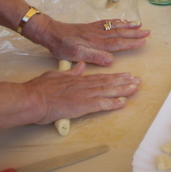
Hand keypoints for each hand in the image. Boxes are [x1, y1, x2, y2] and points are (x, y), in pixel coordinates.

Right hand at [23, 62, 140, 124]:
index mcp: (77, 79)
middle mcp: (83, 85)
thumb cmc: (40, 89)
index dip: (114, 76)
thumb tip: (80, 66)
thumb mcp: (56, 74)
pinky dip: (113, 103)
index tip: (125, 75)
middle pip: (107, 82)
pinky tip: (123, 103)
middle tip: (137, 80)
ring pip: (108, 90)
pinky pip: (101, 104)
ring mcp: (83, 94)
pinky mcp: (81, 105)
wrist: (33, 98)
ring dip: (123, 89)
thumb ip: (69, 71)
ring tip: (135, 88)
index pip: (100, 77)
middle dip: (124, 81)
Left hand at [28, 15, 149, 65]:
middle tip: (147, 32)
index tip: (143, 41)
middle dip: (134, 33)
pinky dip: (116, 21)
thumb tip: (111, 60)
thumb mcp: (76, 54)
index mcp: (96, 42)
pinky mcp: (90, 26)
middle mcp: (98, 34)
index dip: (131, 43)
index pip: (118, 43)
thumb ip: (94, 56)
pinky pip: (107, 22)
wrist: (51, 33)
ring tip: (139, 24)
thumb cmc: (62, 46)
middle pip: (119, 33)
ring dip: (127, 26)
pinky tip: (121, 21)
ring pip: (115, 26)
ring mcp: (95, 29)